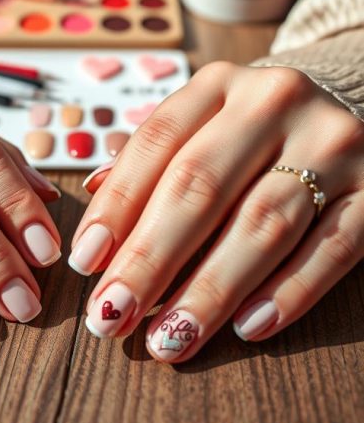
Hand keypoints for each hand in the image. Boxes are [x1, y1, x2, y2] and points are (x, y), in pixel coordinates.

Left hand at [68, 62, 363, 361]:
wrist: (355, 98)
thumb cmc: (258, 128)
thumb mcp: (206, 122)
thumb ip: (153, 164)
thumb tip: (93, 224)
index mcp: (220, 84)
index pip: (157, 143)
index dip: (117, 206)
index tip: (85, 263)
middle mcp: (274, 103)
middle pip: (201, 187)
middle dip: (150, 259)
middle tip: (112, 315)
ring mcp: (332, 144)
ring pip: (263, 225)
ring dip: (210, 290)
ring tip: (170, 338)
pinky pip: (331, 249)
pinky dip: (288, 292)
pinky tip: (247, 327)